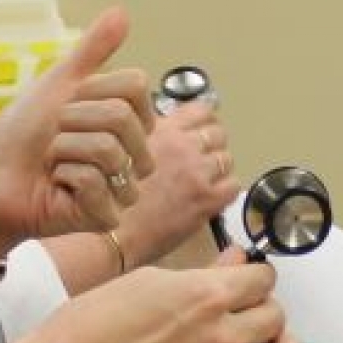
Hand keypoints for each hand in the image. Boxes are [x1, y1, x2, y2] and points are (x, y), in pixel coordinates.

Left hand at [0, 9, 154, 262]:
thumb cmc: (23, 136)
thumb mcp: (59, 84)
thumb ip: (94, 50)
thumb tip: (121, 12)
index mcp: (130, 123)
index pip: (135, 87)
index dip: (90, 91)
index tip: (67, 107)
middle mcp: (134, 154)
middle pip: (121, 116)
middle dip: (72, 120)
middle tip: (55, 138)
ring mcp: (123, 187)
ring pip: (107, 149)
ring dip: (63, 149)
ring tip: (53, 163)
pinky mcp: (106, 214)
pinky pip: (92, 180)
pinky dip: (62, 176)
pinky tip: (55, 186)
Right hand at [11, 251, 302, 342]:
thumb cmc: (91, 325)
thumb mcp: (147, 280)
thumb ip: (200, 273)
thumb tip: (235, 264)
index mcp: (206, 295)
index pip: (263, 279)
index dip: (254, 274)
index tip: (244, 277)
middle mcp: (221, 336)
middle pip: (275, 317)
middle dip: (264, 307)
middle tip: (245, 308)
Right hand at [114, 101, 238, 267]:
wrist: (110, 232)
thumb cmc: (109, 198)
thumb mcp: (122, 148)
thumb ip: (146, 136)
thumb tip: (162, 129)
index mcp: (161, 129)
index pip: (200, 110)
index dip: (202, 120)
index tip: (200, 128)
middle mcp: (181, 146)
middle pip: (217, 132)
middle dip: (211, 144)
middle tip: (202, 158)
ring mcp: (196, 172)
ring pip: (226, 158)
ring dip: (218, 167)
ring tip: (204, 180)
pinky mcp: (206, 199)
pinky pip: (233, 186)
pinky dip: (226, 190)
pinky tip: (211, 197)